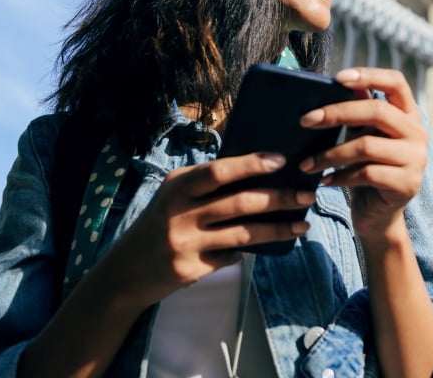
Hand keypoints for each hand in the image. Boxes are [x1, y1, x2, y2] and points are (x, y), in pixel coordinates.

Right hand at [98, 152, 315, 309]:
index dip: (251, 164)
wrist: (125, 271)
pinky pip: (232, 256)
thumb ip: (205, 184)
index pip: (219, 170)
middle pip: (239, 202)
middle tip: (307, 195)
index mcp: (177, 186)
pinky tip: (266, 245)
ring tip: (303, 224)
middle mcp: (179, 213)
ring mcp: (184, 243)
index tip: (281, 160)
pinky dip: (250, 250)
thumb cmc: (160, 223)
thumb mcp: (174, 196)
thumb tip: (258, 172)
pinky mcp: (191, 269)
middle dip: (280, 198)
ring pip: (244, 233)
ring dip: (278, 228)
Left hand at [299, 67, 428, 240]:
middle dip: (337, 114)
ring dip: (330, 154)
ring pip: (367, 146)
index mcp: (408, 115)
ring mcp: (416, 160)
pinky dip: (340, 176)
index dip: (369, 75)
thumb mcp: (362, 136)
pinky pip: (366, 174)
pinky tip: (324, 180)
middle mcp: (418, 133)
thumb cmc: (367, 170)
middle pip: (377, 111)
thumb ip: (357, 112)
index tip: (338, 78)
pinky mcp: (407, 184)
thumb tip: (333, 83)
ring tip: (307, 163)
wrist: (379, 218)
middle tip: (305, 121)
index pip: (397, 82)